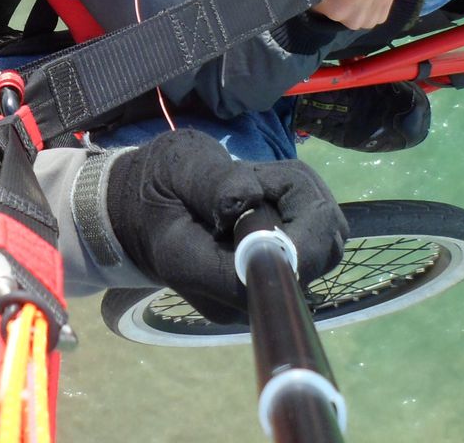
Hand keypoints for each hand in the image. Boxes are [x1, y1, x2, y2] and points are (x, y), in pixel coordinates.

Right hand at [106, 130, 347, 321]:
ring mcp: (260, 292)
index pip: (277, 270)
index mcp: (205, 272)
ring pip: (325, 246)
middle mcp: (240, 297)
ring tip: (258, 181)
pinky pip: (316, 244)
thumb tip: (250, 197)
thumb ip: (211, 182)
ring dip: (305, 201)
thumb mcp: (174, 166)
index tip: (267, 185)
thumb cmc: (153, 185)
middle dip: (303, 201)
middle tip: (258, 174)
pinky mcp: (273, 279)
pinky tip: (268, 193)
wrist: (137, 211)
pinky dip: (304, 208)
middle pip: (316, 256)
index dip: (296, 228)